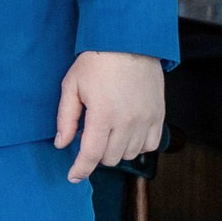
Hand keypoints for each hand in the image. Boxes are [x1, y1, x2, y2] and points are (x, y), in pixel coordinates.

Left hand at [54, 51, 164, 182]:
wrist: (128, 43)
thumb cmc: (96, 62)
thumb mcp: (71, 86)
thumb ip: (66, 118)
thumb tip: (61, 144)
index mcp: (103, 115)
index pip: (91, 155)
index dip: (80, 169)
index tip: (73, 176)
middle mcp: (128, 122)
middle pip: (111, 158)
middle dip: (96, 155)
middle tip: (89, 137)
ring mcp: (146, 120)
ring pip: (130, 154)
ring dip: (116, 151)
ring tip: (107, 131)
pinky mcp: (159, 116)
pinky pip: (151, 145)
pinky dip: (138, 146)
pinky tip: (126, 134)